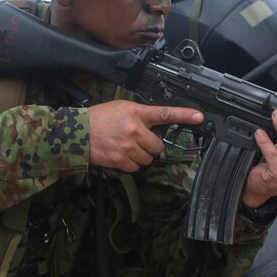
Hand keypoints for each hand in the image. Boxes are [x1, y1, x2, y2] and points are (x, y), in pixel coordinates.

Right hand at [87, 102, 204, 171]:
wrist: (76, 133)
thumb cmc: (97, 119)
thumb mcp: (120, 108)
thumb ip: (139, 115)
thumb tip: (153, 126)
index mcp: (136, 113)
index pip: (165, 113)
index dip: (184, 115)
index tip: (199, 116)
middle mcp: (134, 129)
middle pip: (158, 145)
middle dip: (151, 146)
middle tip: (138, 141)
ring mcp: (128, 146)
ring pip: (148, 158)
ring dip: (141, 156)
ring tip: (126, 148)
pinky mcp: (120, 160)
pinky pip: (136, 167)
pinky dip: (130, 164)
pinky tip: (121, 156)